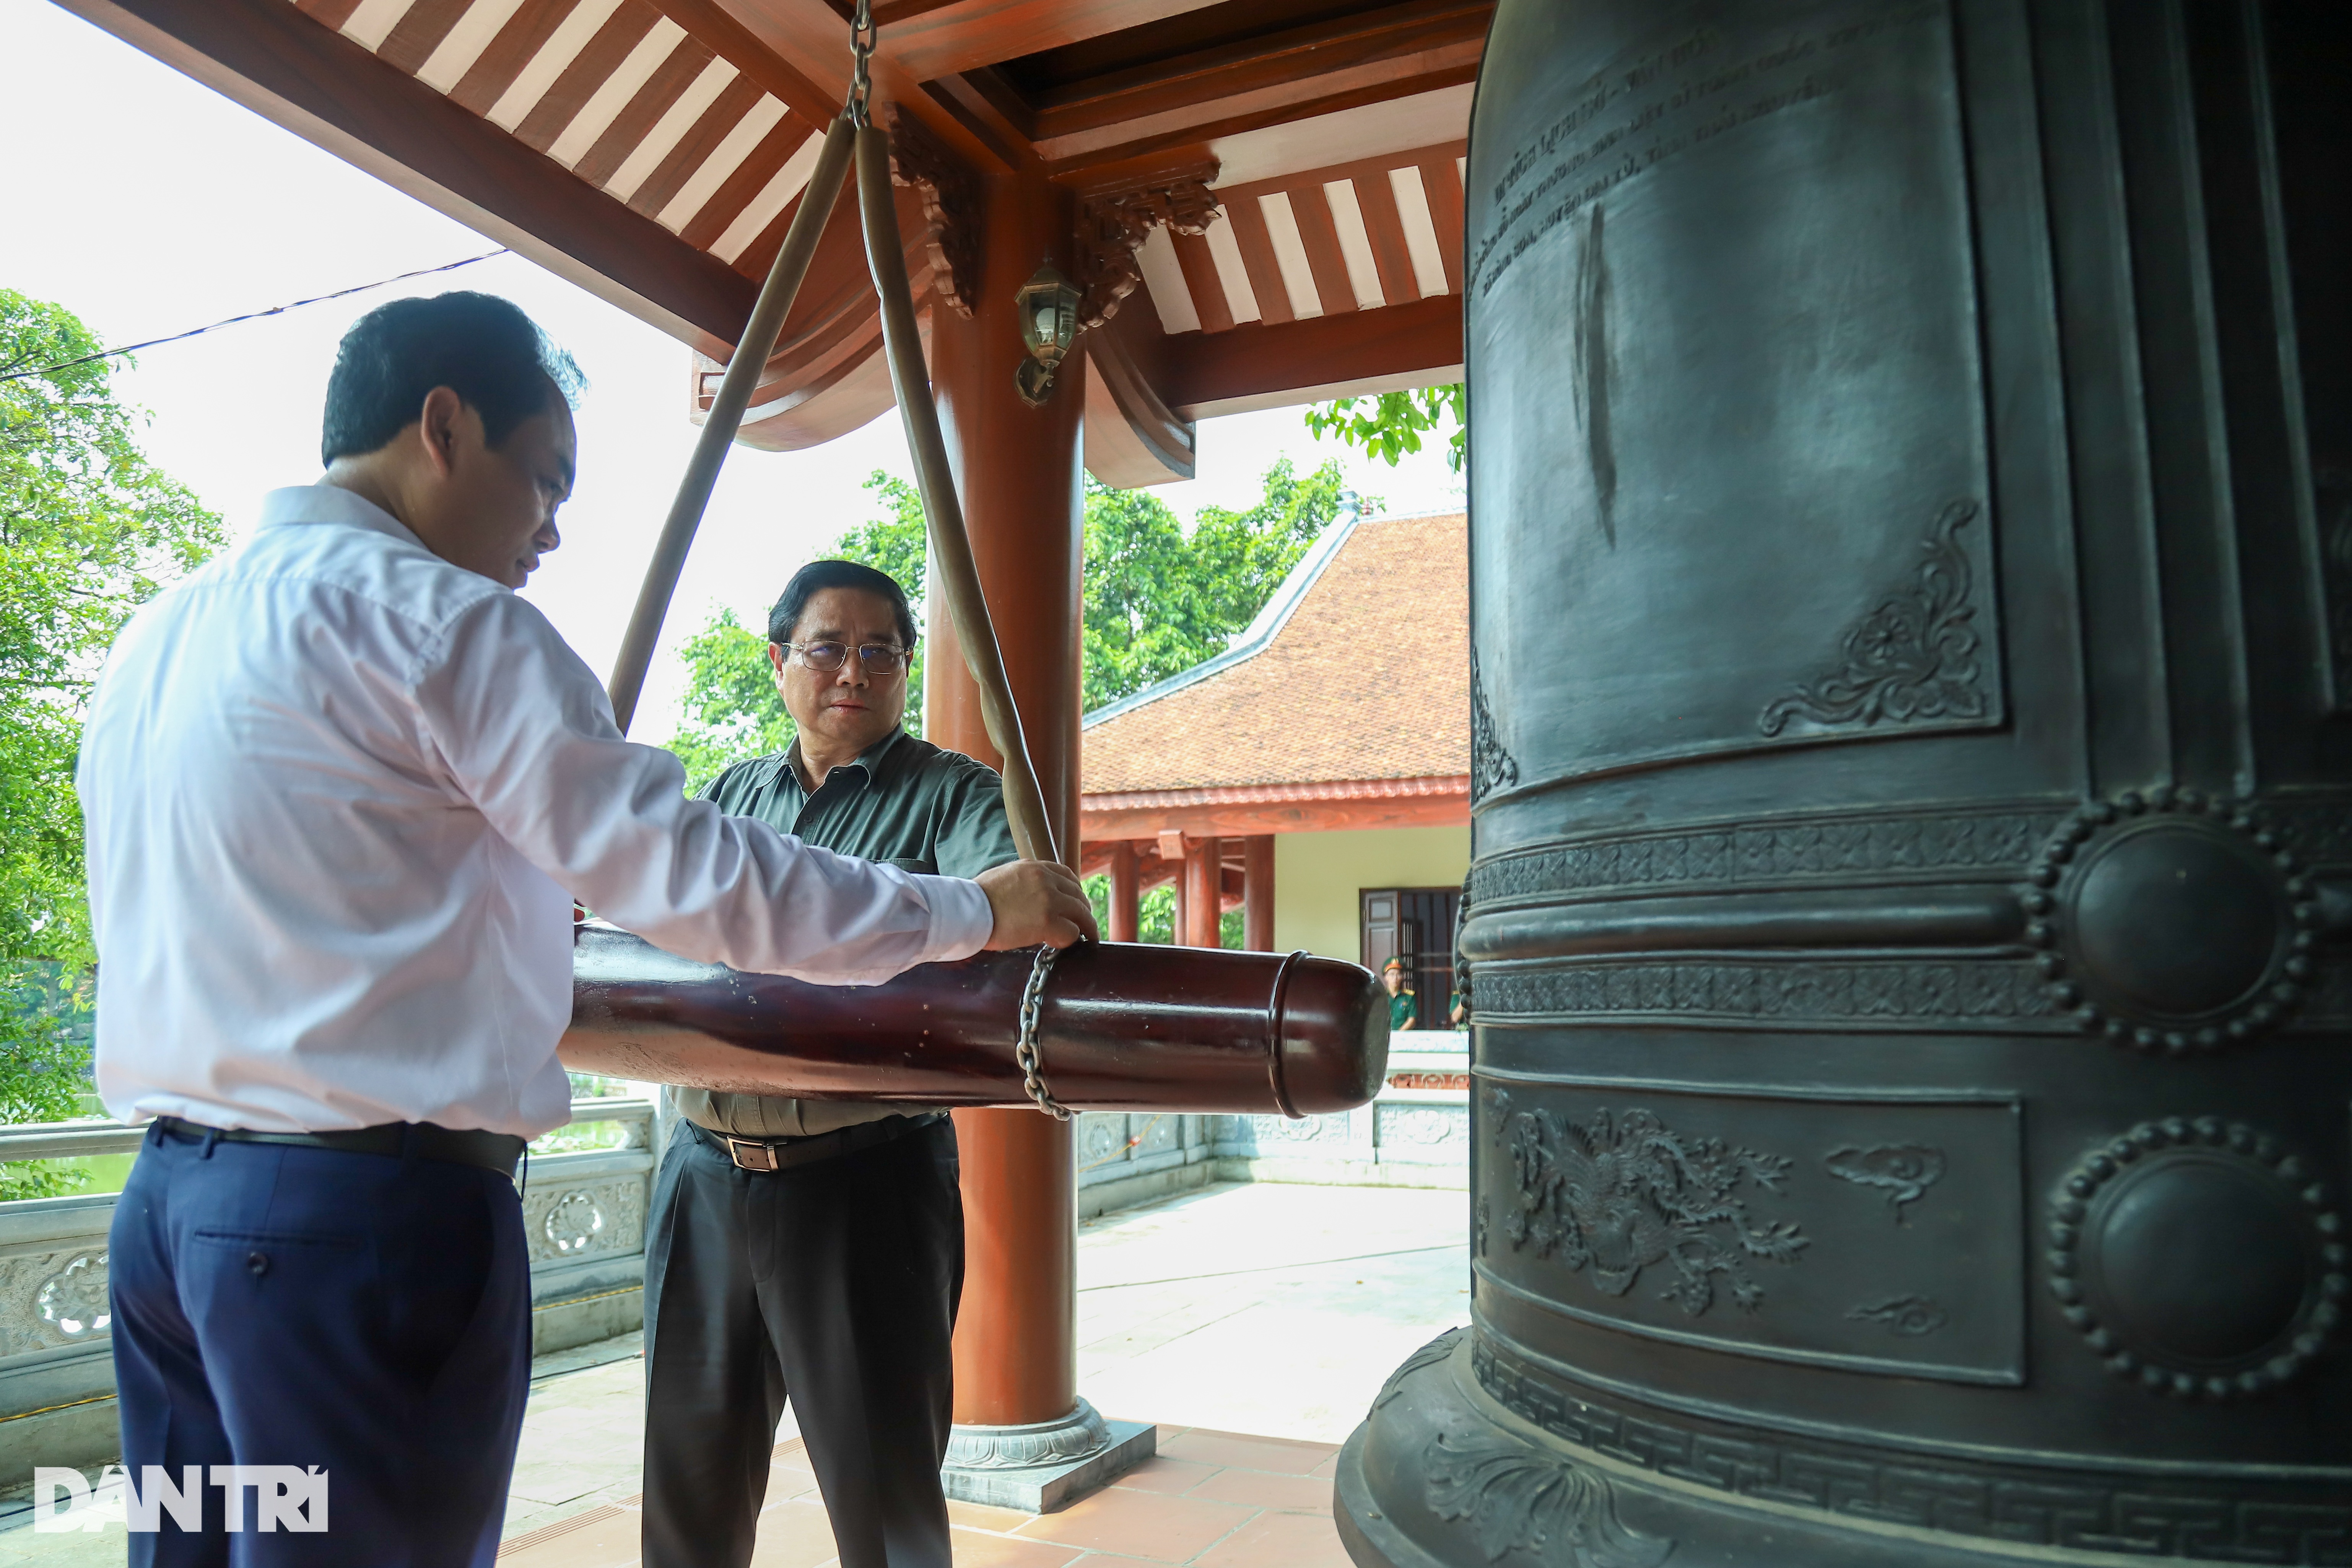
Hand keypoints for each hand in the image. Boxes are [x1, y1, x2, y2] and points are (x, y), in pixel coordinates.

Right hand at [976, 859, 1099, 949]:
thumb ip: (1022, 882)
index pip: (1066, 875)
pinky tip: (1063, 945)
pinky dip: (1071, 940)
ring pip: (1081, 913)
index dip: (1075, 891)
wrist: (967, 911)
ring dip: (1085, 926)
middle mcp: (1045, 879)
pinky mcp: (1047, 921)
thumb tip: (1028, 896)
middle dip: (1082, 910)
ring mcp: (1049, 899)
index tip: (1076, 902)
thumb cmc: (975, 899)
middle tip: (1084, 924)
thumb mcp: (1002, 877)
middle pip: (1077, 894)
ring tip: (1087, 937)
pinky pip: (1072, 932)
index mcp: (1033, 867)